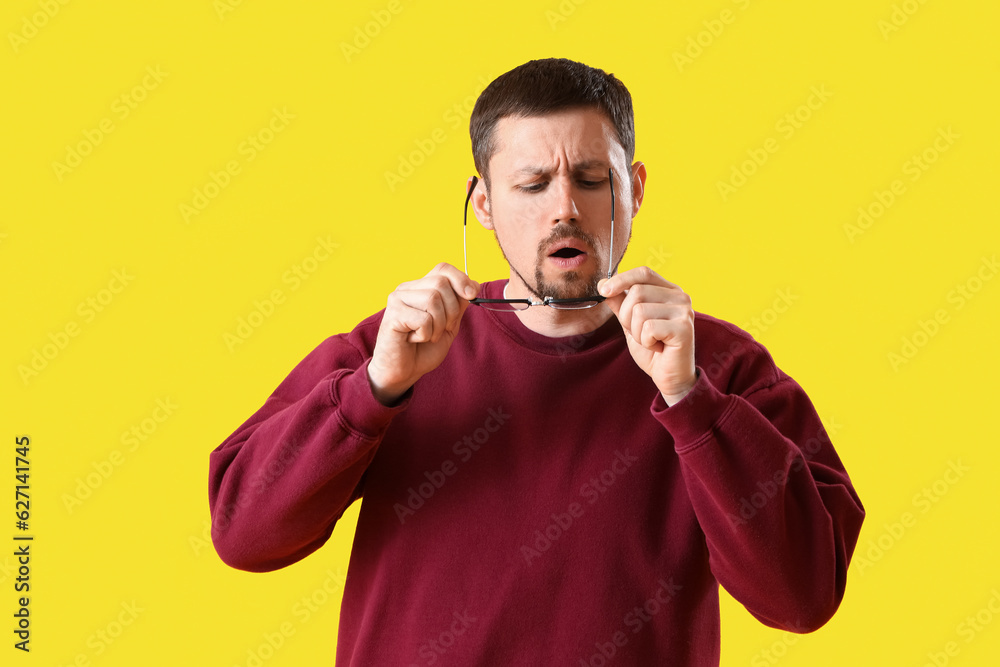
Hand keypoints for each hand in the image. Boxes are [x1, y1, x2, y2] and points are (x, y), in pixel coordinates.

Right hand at [368, 263, 479, 405]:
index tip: (472, 295)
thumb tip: (473, 284)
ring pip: (433, 299)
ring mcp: (397, 300)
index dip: (461, 279)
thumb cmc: (423, 349)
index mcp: (420, 287)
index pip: (443, 269)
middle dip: (452, 310)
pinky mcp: (393, 315)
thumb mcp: (449, 324)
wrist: (403, 372)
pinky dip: (426, 334)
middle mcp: (407, 289)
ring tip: (428, 336)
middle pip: (441, 283)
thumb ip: (459, 304)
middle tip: (443, 329)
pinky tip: (415, 339)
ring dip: (439, 325)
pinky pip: (423, 319)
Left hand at [598, 267, 696, 405]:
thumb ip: (620, 303)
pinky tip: (658, 347)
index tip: (603, 290)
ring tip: (651, 341)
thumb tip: (603, 284)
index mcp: (669, 291)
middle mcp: (680, 297)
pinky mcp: (684, 328)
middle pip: (636, 292)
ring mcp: (684, 311)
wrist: (669, 376)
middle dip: (626, 317)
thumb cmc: (652, 348)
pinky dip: (646, 342)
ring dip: (636, 332)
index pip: (643, 273)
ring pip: (639, 311)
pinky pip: (648, 328)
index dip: (621, 279)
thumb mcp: (630, 323)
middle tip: (640, 333)